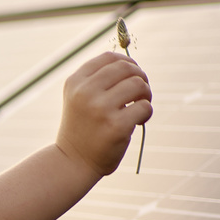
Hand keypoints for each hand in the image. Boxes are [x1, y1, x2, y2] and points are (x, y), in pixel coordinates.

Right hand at [56, 50, 151, 176]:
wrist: (72, 162)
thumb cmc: (82, 128)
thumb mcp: (80, 98)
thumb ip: (98, 79)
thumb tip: (131, 64)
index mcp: (75, 82)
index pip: (109, 58)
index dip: (127, 63)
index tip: (132, 75)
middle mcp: (85, 92)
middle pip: (126, 67)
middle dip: (140, 77)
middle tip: (140, 93)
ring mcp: (100, 109)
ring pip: (138, 84)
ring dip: (146, 94)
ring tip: (140, 105)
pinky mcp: (115, 126)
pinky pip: (144, 107)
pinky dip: (146, 113)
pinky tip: (137, 121)